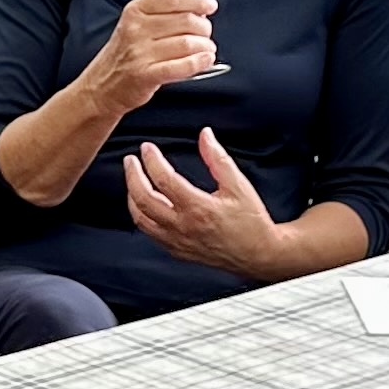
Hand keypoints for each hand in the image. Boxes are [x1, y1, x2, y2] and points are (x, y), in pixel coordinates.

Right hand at [78, 0, 219, 117]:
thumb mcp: (135, 23)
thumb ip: (162, 13)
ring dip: (205, 46)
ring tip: (206, 49)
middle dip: (204, 26)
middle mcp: (136, 29)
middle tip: (206, 33)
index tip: (210, 5)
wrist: (102, 86)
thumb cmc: (125, 54)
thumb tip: (199, 8)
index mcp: (135, 10)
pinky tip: (206, 60)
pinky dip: (199, 62)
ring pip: (187, 43)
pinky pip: (181, 66)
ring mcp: (140, 53)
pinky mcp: (146, 75)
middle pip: (185, 20)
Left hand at [125, 125, 281, 276]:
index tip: (147, 148)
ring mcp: (177, 241)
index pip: (164, 179)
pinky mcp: (177, 250)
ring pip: (141, 219)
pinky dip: (141, 216)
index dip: (152, 160)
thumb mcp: (238, 184)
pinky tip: (144, 205)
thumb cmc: (250, 221)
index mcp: (198, 208)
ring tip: (134, 180)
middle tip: (131, 161)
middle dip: (133, 176)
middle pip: (143, 199)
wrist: (258, 253)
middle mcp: (183, 226)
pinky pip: (150, 233)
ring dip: (132, 197)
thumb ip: (218, 158)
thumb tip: (205, 135)